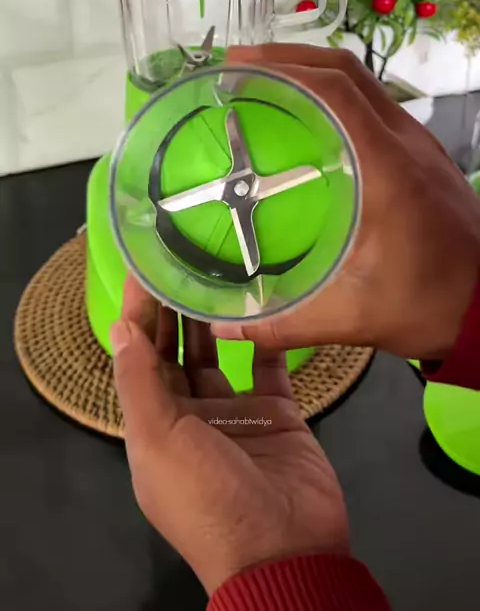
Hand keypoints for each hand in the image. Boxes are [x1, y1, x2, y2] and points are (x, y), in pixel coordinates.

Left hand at [112, 275, 348, 595]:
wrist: (285, 550)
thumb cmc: (207, 496)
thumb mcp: (159, 442)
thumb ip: (139, 382)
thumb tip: (120, 327)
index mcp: (154, 428)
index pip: (140, 361)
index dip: (138, 317)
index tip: (142, 272)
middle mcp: (191, 417)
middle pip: (177, 354)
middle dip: (173, 311)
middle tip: (180, 260)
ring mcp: (236, 414)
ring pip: (220, 356)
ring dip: (214, 319)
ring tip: (216, 272)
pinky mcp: (278, 412)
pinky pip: (268, 366)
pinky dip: (265, 338)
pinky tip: (263, 303)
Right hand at [211, 43, 479, 362]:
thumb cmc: (429, 303)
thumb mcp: (354, 316)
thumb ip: (286, 322)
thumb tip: (225, 328)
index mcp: (387, 168)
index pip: (335, 91)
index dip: (282, 68)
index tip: (237, 67)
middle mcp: (405, 142)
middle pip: (346, 70)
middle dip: (289, 58)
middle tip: (239, 67)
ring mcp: (417, 143)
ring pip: (362, 82)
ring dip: (313, 71)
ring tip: (265, 84)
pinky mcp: (421, 154)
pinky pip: (373, 105)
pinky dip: (334, 95)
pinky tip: (305, 122)